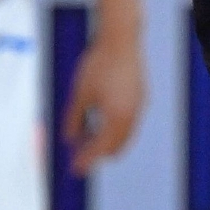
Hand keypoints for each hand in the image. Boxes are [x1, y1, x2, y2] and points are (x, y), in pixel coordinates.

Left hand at [62, 32, 145, 174]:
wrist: (121, 39)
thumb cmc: (98, 64)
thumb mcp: (80, 94)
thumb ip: (73, 119)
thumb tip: (69, 139)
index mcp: (117, 118)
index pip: (101, 148)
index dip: (86, 160)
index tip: (74, 170)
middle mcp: (132, 116)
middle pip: (116, 147)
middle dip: (97, 153)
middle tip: (78, 154)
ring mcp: (139, 106)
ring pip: (124, 135)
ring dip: (106, 140)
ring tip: (85, 135)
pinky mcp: (140, 97)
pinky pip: (128, 121)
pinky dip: (114, 127)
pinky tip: (99, 118)